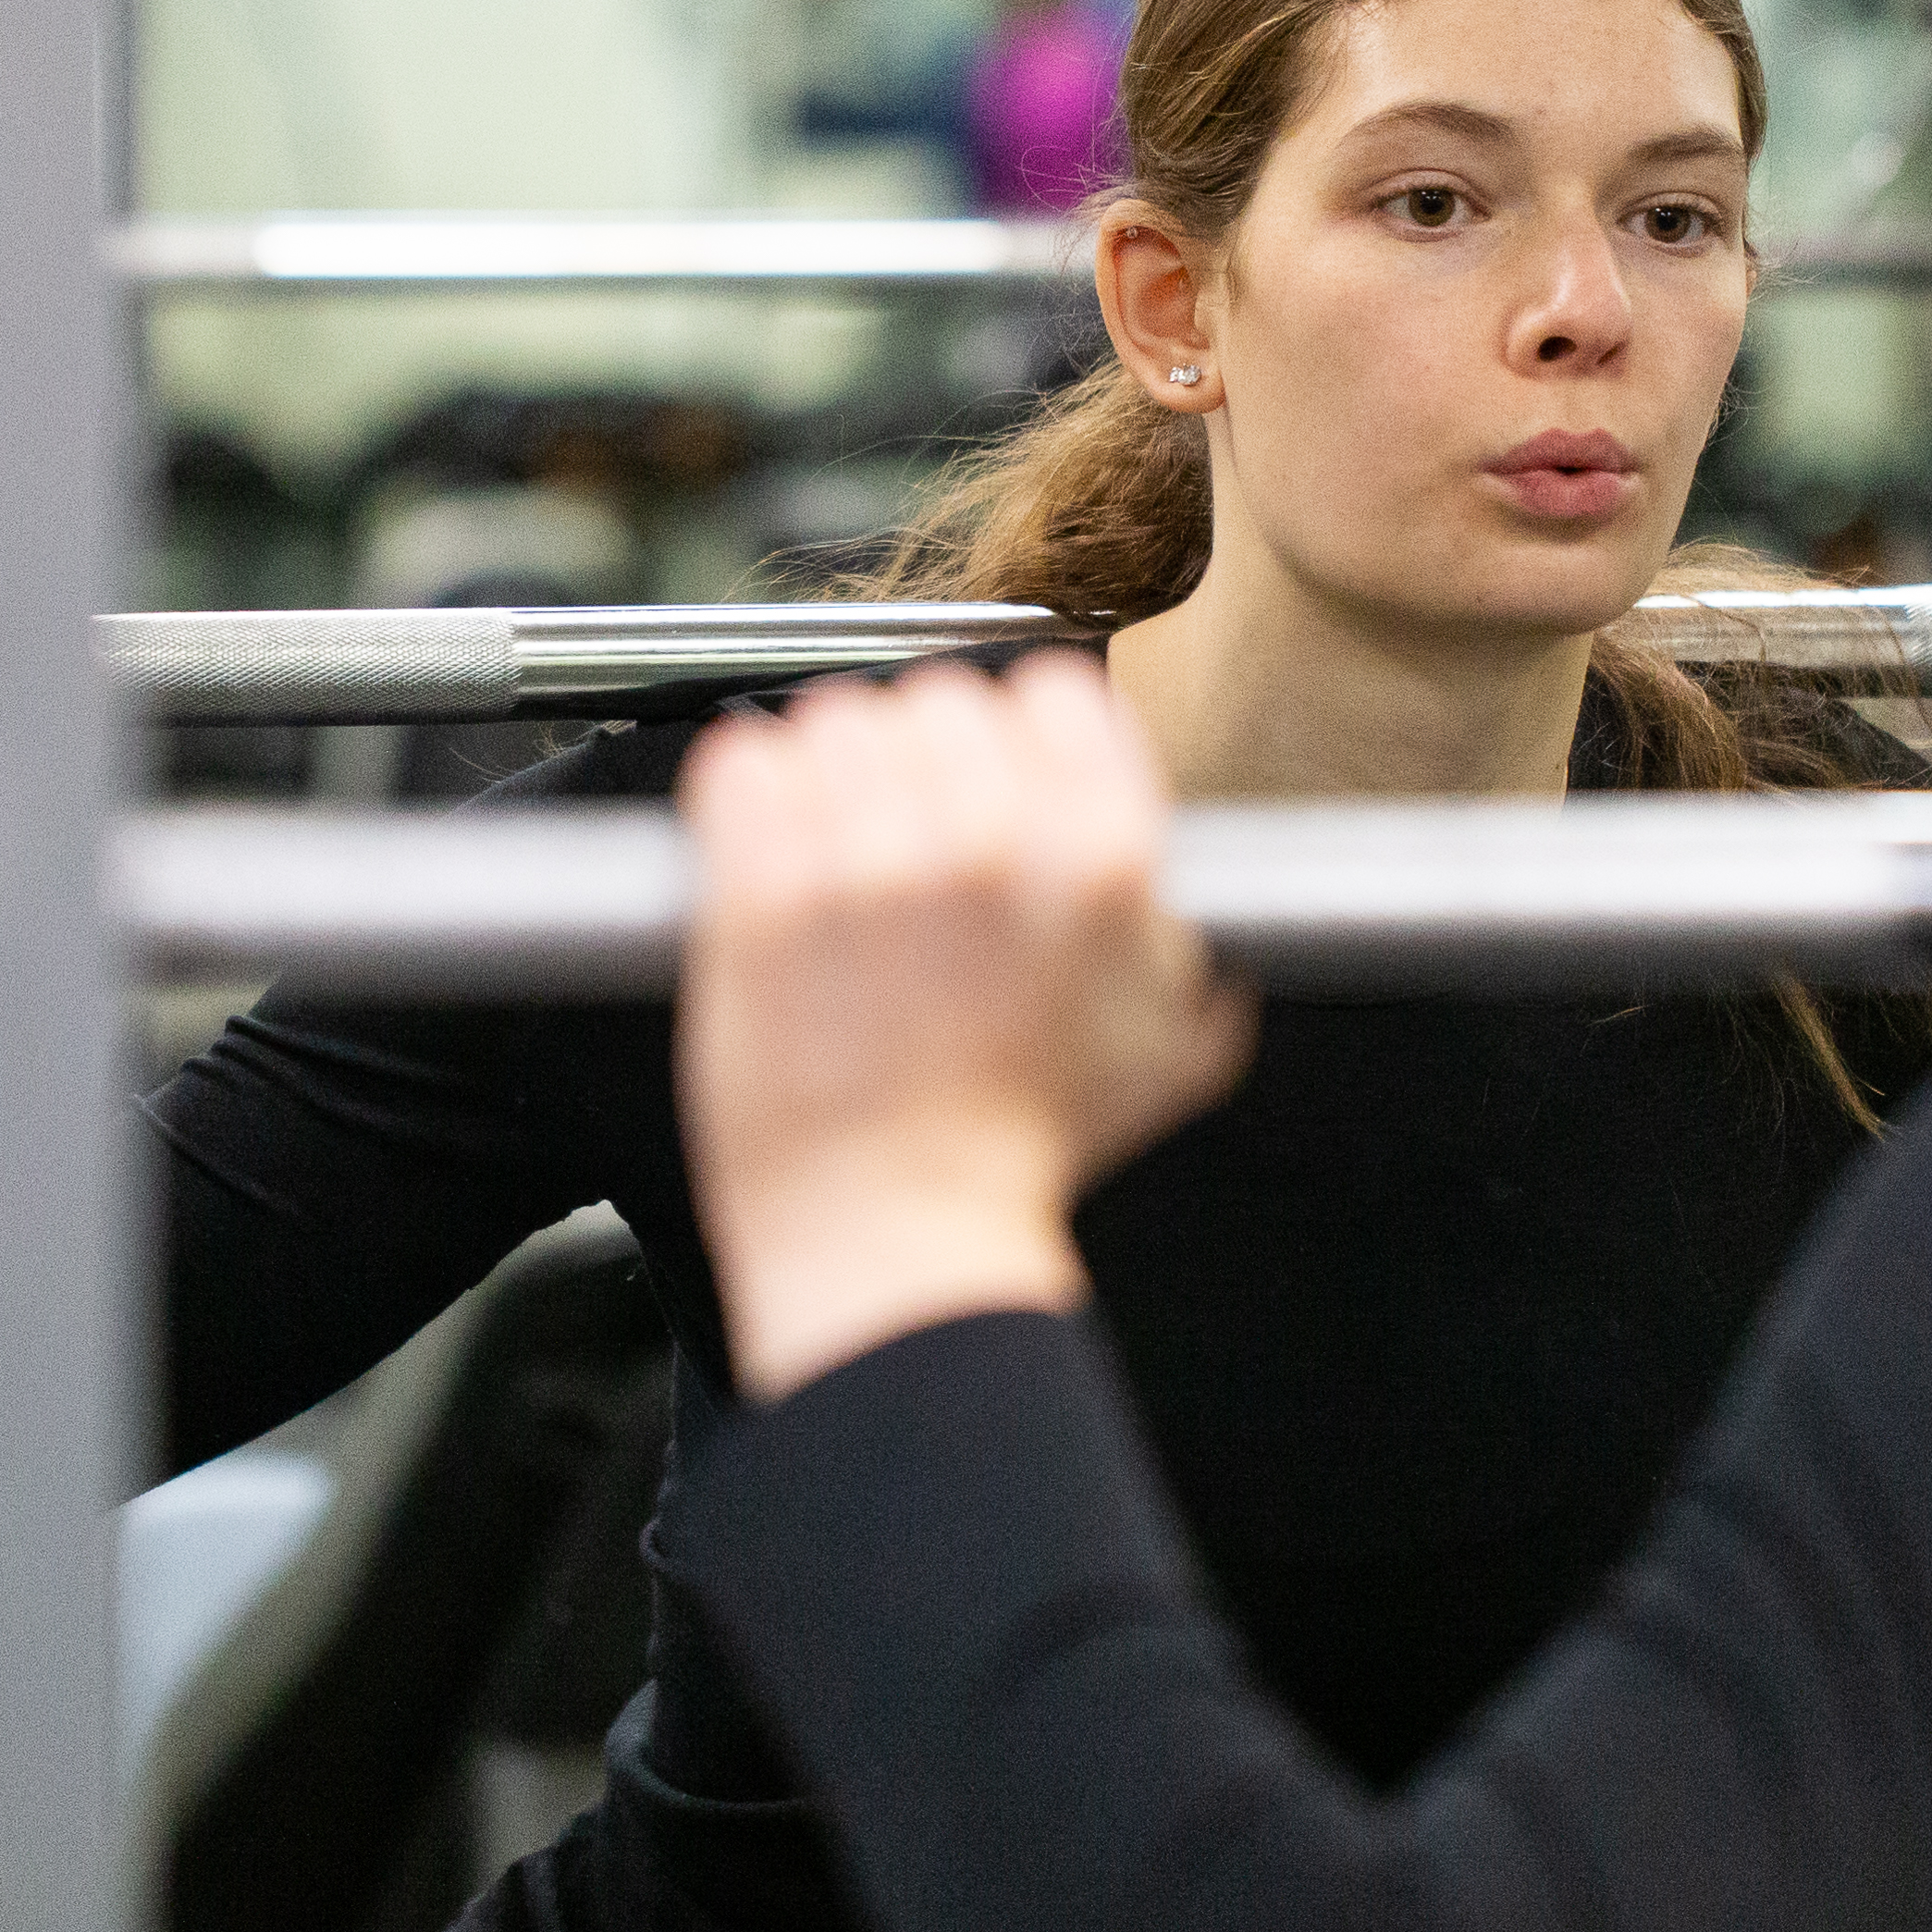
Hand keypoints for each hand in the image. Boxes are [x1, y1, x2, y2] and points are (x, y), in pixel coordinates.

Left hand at [676, 656, 1254, 1402]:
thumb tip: (1185, 902)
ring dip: (831, 772)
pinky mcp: (762, 893)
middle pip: (939, 698)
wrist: (897, 1239)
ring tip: (834, 847)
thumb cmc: (1023, 1158)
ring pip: (836, 720)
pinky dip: (747, 793)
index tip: (995, 779)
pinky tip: (766, 845)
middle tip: (907, 830)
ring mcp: (869, 862)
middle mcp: (992, 840)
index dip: (1021, 735)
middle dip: (922, 758)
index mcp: (1104, 859)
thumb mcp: (1169, 1054)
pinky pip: (743, 763)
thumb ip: (1188, 952)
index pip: (1057, 693)